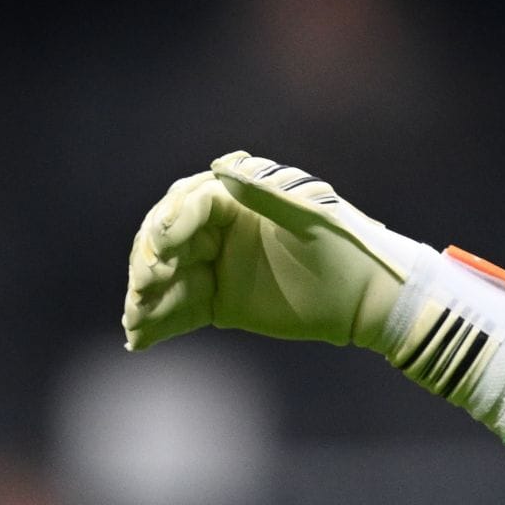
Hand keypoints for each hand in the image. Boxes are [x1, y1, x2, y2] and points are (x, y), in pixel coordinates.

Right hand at [123, 152, 427, 351]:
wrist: (368, 296)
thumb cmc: (346, 248)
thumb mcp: (310, 217)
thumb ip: (264, 194)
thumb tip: (220, 166)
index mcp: (238, 199)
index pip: (189, 202)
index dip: (172, 222)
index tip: (166, 245)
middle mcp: (219, 229)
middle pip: (166, 239)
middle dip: (151, 261)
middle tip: (147, 285)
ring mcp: (216, 265)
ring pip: (168, 276)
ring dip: (147, 297)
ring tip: (136, 321)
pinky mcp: (218, 300)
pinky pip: (180, 308)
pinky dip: (160, 322)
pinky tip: (141, 339)